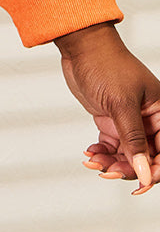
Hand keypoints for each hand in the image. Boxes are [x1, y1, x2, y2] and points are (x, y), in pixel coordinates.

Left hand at [54, 21, 159, 194]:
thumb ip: (133, 140)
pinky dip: (101, 152)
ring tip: (93, 161)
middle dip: (128, 167)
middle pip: (145, 157)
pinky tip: (90, 153)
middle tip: (108, 172)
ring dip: (111, 162)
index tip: (138, 184)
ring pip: (126, 154)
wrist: (80, 47)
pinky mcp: (110, 119)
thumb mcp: (121, 105)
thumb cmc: (106, 65)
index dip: (153, 171)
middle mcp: (148, 119)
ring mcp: (128, 120)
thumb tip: (144, 173)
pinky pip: (111, 146)